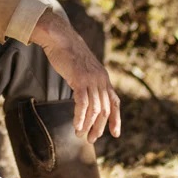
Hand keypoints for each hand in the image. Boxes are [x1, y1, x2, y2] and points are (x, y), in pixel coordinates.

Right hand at [31, 9, 121, 141]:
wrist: (61, 38)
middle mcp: (101, 80)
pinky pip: (82, 104)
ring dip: (88, 125)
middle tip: (90, 139)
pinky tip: (76, 125)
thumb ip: (89, 81)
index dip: (116, 119)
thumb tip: (87, 95)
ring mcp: (91, 80)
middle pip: (105, 109)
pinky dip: (80, 117)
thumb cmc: (69, 54)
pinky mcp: (79, 79)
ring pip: (95, 109)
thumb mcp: (84, 69)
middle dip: (99, 127)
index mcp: (104, 78)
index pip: (115, 102)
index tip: (115, 134)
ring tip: (80, 134)